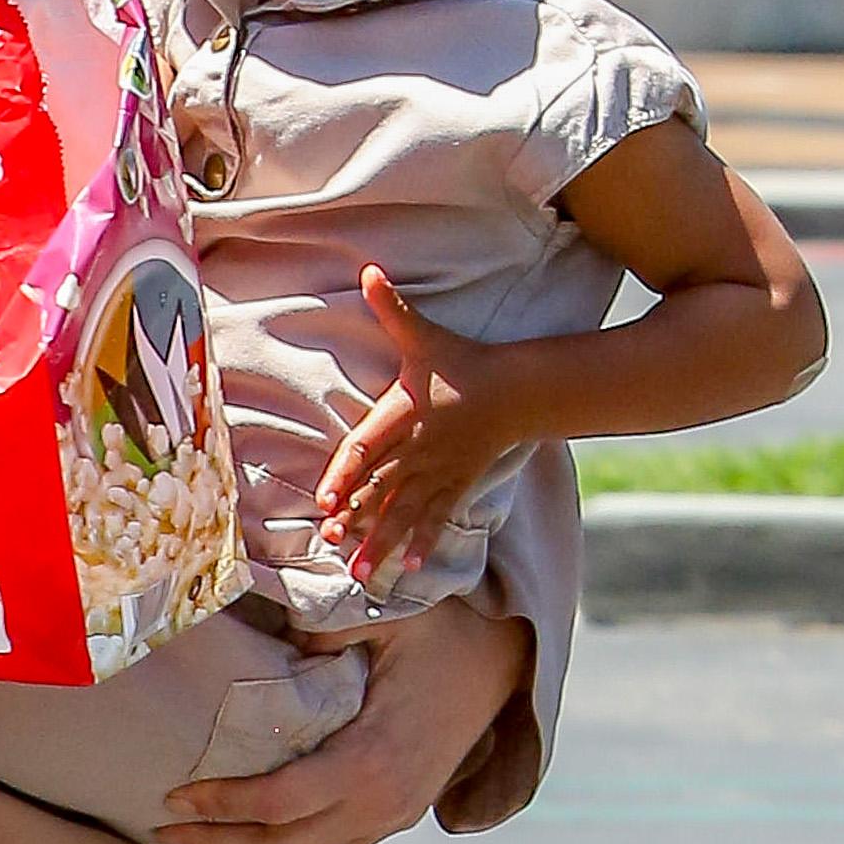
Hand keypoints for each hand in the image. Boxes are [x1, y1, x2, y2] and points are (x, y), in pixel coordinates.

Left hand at [156, 601, 527, 843]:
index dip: (224, 805)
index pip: (281, 801)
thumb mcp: (387, 613)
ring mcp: (394, 815)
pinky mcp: (398, 814)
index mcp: (373, 758)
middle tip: (163, 831)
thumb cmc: (445, 630)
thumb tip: (270, 639)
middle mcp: (384, 801)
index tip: (175, 797)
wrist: (506, 662)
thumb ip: (326, 626)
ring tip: (194, 841)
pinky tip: (249, 837)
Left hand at [314, 268, 522, 588]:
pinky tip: (413, 566)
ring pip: (406, 512)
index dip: (346, 474)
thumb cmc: (462, 362)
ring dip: (383, 543)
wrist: (516, 388)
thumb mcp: (423, 334)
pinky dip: (426, 541)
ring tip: (363, 574)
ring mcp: (439, 470)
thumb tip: (369, 269)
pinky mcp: (457, 482)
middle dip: (356, 519)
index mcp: (403, 415)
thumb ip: (391, 307)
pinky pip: (439, 516)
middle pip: (381, 489)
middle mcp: (418, 449)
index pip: (366, 448)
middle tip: (332, 545)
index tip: (326, 499)